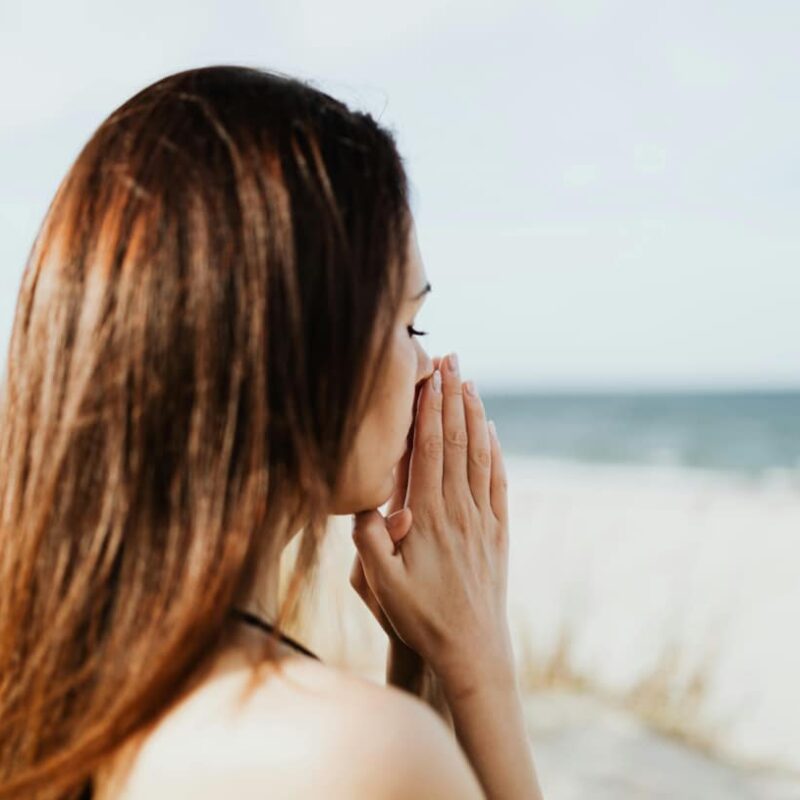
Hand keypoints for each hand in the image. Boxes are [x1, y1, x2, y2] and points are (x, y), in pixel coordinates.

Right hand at [351, 353, 512, 692]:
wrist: (473, 650)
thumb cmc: (421, 618)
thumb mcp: (382, 586)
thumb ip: (368, 542)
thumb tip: (362, 502)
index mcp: (428, 518)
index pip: (431, 450)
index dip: (430, 410)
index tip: (430, 376)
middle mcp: (459, 511)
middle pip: (458, 441)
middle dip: (453, 397)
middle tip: (452, 359)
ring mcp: (482, 520)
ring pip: (479, 455)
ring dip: (474, 415)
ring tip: (470, 381)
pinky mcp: (497, 533)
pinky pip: (498, 482)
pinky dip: (495, 451)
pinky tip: (493, 432)